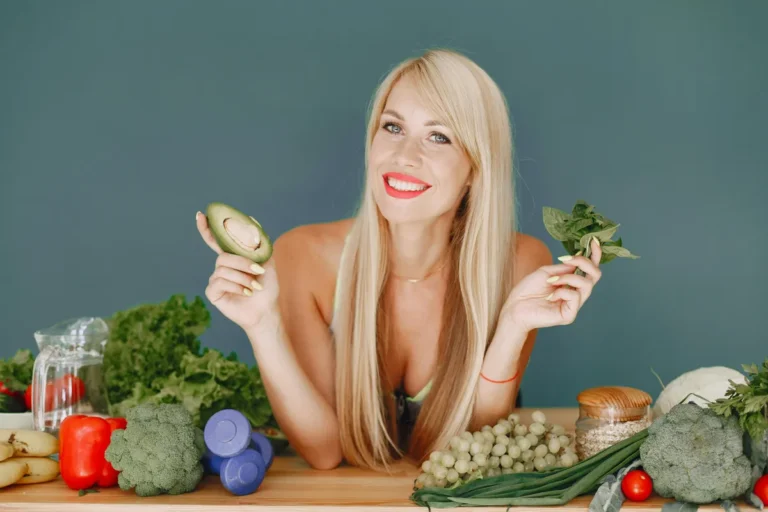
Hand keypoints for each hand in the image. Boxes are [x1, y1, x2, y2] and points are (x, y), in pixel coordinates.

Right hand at [196, 211, 278, 329]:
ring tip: (254, 287)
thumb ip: (259, 244)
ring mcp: (215, 280)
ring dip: (243, 277)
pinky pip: (219, 282)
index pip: (217, 241)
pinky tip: (246, 292)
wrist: (266, 310)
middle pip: (223, 257)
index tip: (200, 215)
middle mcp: (221, 268)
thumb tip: (252, 221)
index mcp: (232, 258)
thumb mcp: (267, 262)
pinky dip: (236, 286)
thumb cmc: (267, 287)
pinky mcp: (213, 292)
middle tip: (259, 272)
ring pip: (223, 270)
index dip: (207, 229)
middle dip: (243, 263)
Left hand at [502, 237, 601, 332]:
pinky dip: (562, 291)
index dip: (595, 255)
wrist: (514, 307)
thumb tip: (581, 259)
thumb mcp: (546, 272)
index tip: (594, 241)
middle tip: (567, 259)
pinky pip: (575, 297)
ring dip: (568, 277)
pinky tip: (550, 296)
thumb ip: (565, 267)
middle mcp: (576, 294)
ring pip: (586, 285)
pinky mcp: (569, 315)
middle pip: (595, 276)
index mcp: (571, 283)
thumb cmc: (528, 290)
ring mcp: (574, 305)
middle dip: (584, 263)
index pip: (590, 270)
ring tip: (551, 280)